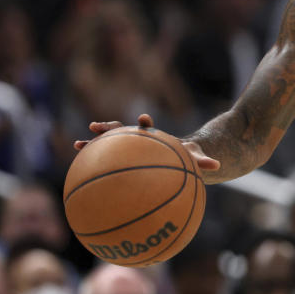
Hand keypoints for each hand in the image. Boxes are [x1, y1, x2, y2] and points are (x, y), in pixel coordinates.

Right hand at [73, 114, 219, 171]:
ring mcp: (127, 149)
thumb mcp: (194, 159)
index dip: (143, 122)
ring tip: (78, 146)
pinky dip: (93, 165)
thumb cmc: (185, 158)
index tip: (142, 119)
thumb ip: (201, 161)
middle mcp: (137, 140)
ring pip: (107, 144)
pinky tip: (79, 175)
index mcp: (153, 137)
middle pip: (120, 130)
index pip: (147, 127)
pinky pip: (106, 162)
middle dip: (108, 128)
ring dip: (93, 144)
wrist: (177, 160)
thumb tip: (216, 164)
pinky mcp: (122, 160)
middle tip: (94, 126)